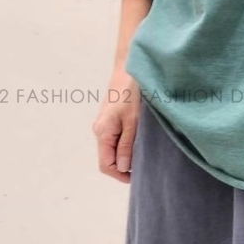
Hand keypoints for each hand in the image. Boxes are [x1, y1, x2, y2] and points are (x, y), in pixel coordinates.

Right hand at [92, 68, 140, 182]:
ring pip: (112, 148)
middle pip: (108, 158)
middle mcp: (100, 130)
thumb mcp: (132, 120)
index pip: (106, 164)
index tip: (137, 176)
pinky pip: (116, 137)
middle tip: (143, 166)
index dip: (120, 174)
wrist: (130, 67)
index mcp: (102, 132)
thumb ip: (127, 144)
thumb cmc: (132, 93)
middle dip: (124, 166)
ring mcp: (105, 123)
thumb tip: (123, 168)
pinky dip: (126, 143)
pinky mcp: (111, 117)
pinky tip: (139, 140)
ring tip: (143, 153)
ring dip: (126, 154)